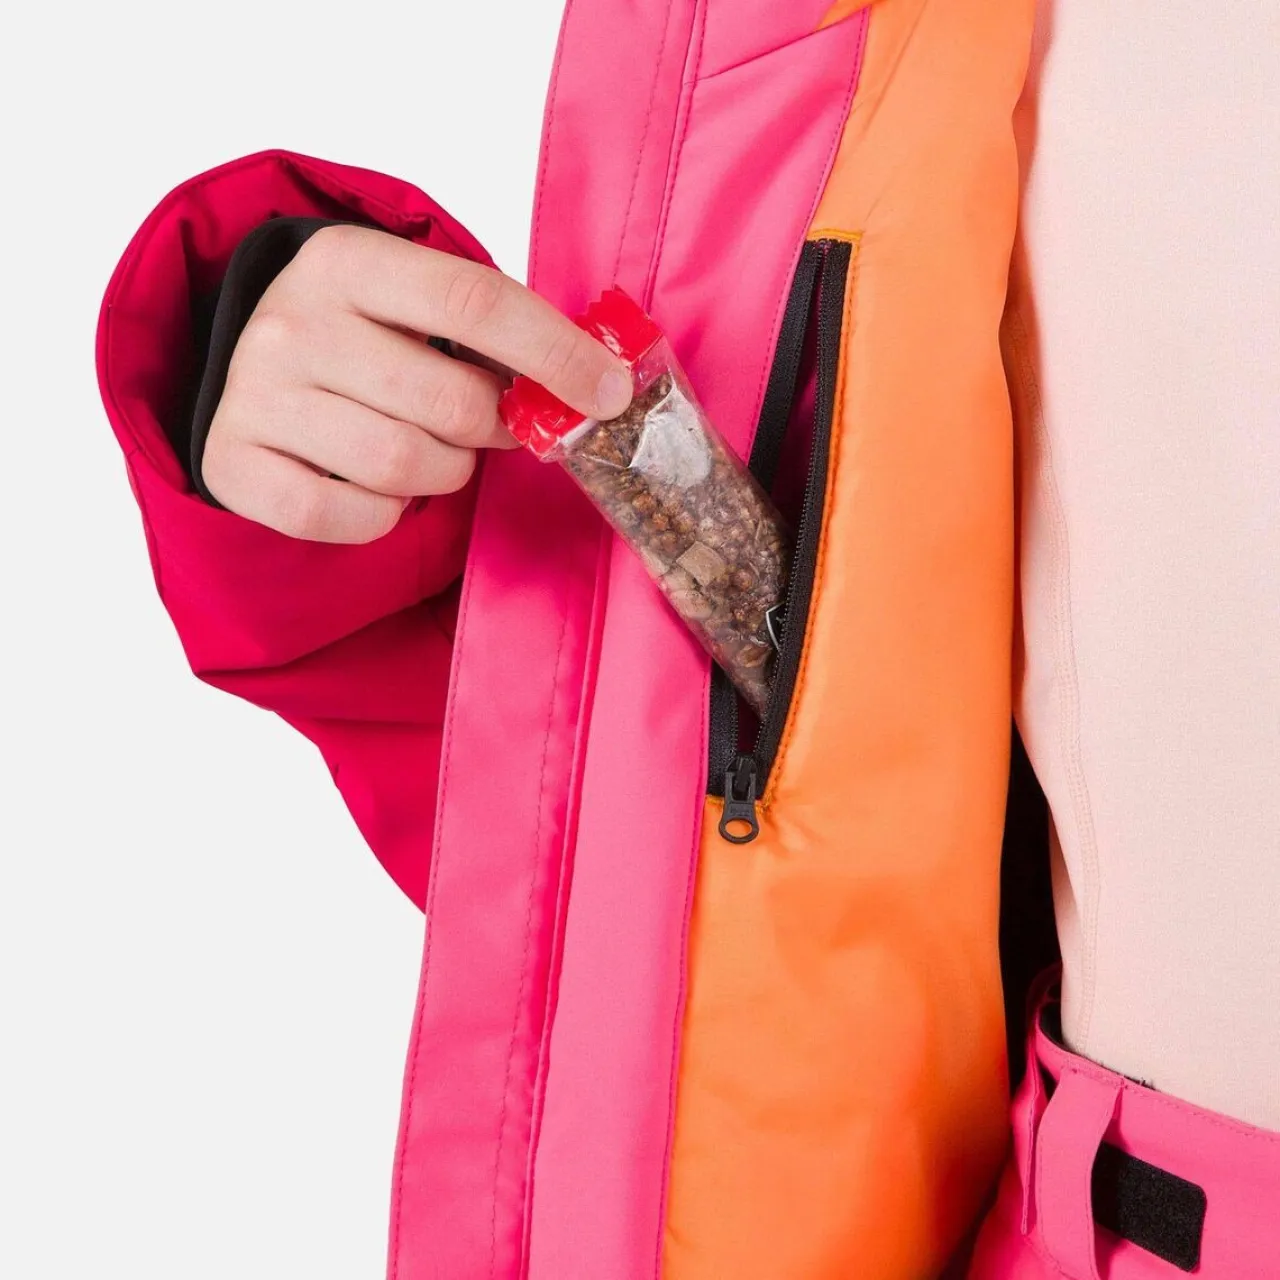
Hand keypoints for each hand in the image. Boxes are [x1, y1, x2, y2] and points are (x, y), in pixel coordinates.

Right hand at [202, 225, 633, 542]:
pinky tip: (377, 486)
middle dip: (493, 429)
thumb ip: (495, 328)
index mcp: (348, 261)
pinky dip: (386, 515)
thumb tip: (598, 382)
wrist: (247, 371)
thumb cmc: (362, 340)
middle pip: (449, 401)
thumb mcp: (415, 304)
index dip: (554, 353)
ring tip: (429, 451)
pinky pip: (354, 518)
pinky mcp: (234, 466)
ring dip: (444, 473)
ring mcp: (256, 396)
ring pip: (403, 465)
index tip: (608, 393)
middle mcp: (291, 322)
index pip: (475, 300)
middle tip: (491, 427)